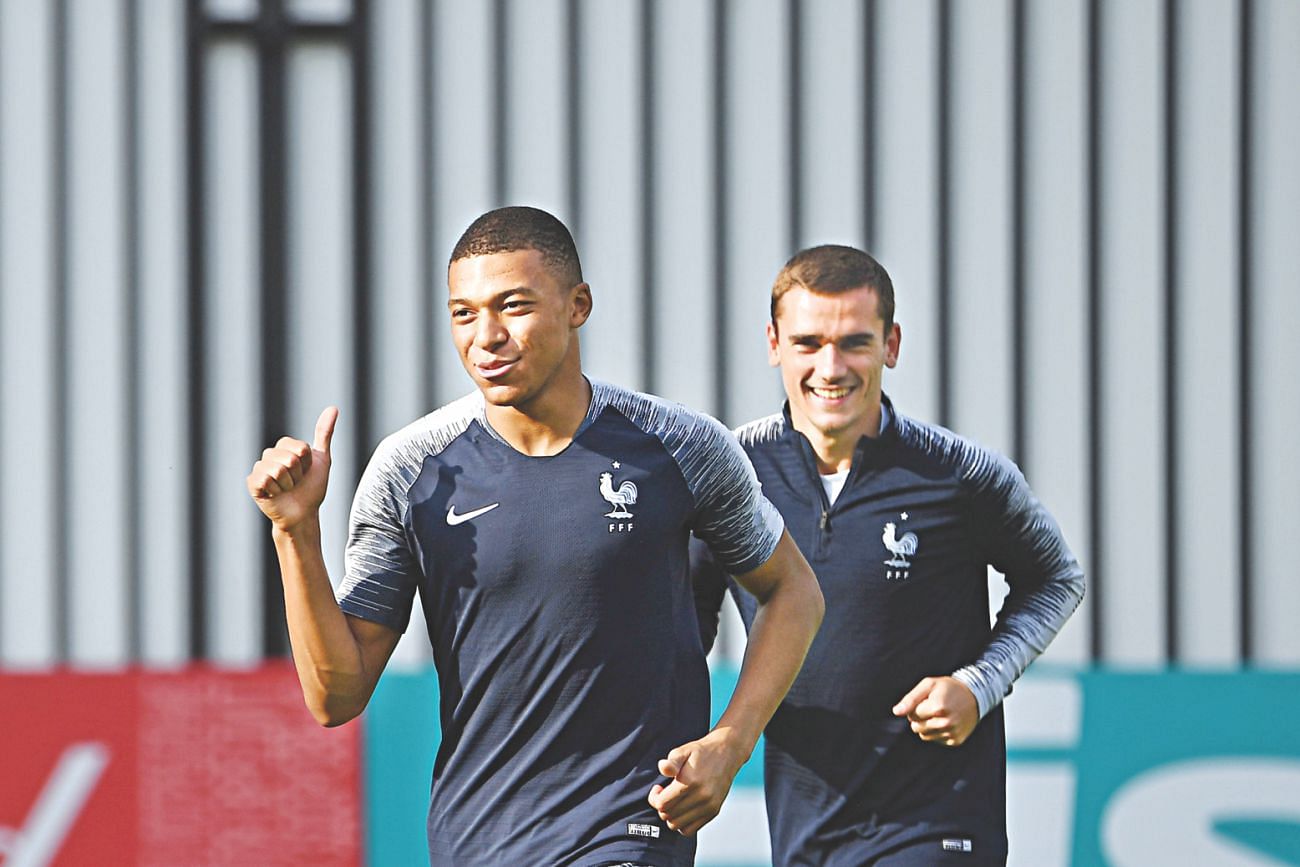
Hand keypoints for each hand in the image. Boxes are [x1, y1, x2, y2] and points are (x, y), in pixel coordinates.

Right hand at [247, 406, 337, 532]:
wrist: (303, 513)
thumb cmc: (312, 487)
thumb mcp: (322, 459)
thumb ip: (324, 433)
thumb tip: (333, 408)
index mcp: (284, 446)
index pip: (299, 448)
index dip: (307, 463)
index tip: (305, 471)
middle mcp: (270, 455)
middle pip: (289, 459)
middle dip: (298, 475)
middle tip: (296, 482)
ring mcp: (260, 469)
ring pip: (277, 470)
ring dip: (288, 484)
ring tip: (286, 489)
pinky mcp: (252, 483)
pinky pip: (264, 480)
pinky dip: (275, 490)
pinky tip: (275, 494)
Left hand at [646, 728, 748, 835]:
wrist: (727, 753)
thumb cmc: (701, 752)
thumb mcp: (684, 751)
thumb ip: (671, 761)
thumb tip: (663, 768)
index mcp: (690, 782)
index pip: (662, 804)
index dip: (654, 798)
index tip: (658, 788)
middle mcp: (701, 797)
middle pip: (668, 816)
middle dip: (661, 806)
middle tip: (665, 793)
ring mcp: (708, 806)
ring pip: (677, 825)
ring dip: (671, 815)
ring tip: (674, 802)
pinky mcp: (713, 812)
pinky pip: (690, 830)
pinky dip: (682, 823)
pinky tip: (682, 809)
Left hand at [892, 676, 978, 746]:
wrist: (974, 696)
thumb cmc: (948, 688)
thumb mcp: (928, 685)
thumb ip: (910, 698)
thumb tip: (896, 712)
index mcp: (938, 707)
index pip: (912, 715)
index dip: (916, 707)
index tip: (927, 700)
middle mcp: (946, 723)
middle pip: (916, 727)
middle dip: (919, 718)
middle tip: (932, 708)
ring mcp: (952, 733)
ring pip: (924, 736)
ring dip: (927, 726)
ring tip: (938, 715)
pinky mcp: (955, 741)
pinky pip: (935, 740)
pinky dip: (936, 732)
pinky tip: (945, 722)